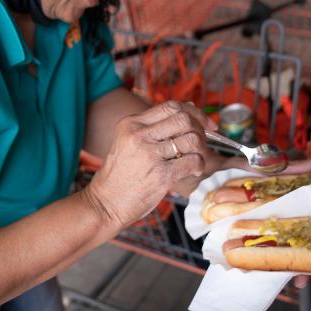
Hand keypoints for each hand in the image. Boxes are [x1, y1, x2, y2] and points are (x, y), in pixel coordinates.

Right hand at [85, 101, 212, 228]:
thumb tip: (189, 110)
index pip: (170, 106)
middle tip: (202, 142)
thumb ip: (153, 127)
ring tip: (195, 158)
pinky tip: (193, 171)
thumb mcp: (128, 141)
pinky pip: (193, 161)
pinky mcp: (161, 175)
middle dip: (200, 129)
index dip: (193, 112)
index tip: (204, 123)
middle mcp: (139, 134)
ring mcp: (150, 154)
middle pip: (183, 119)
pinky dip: (199, 165)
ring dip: (200, 149)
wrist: (105, 203)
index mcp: (131, 123)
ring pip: (191, 139)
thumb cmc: (120, 174)